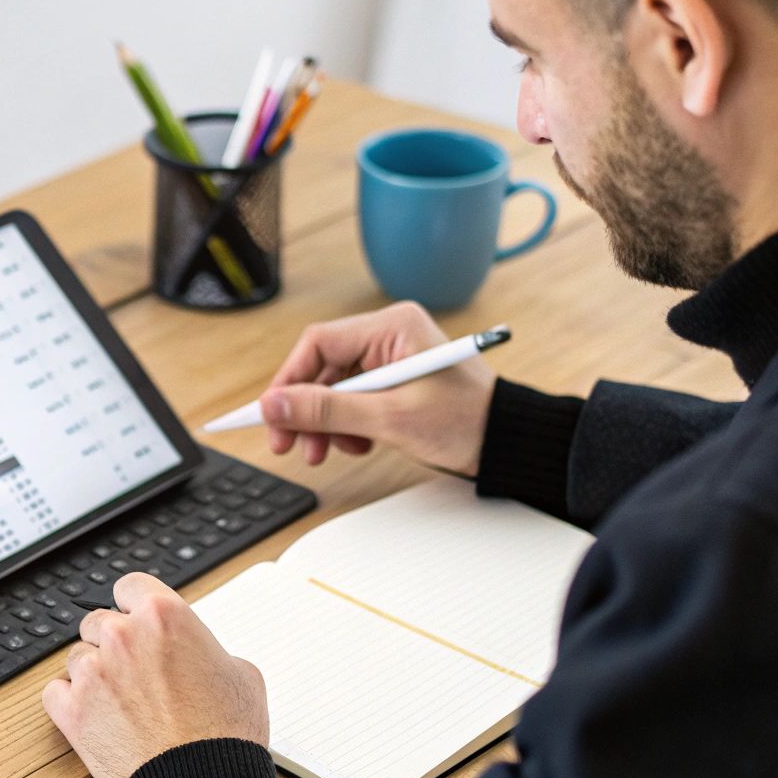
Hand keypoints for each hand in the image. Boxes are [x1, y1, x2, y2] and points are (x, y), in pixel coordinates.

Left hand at [41, 572, 269, 777]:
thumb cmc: (225, 732)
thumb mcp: (239, 671)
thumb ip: (205, 647)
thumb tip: (196, 651)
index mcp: (163, 614)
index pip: (129, 586)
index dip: (133, 604)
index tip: (134, 618)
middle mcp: (123, 636)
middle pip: (98, 621)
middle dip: (114, 642)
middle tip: (134, 669)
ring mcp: (93, 672)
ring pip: (77, 656)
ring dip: (93, 672)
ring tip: (120, 699)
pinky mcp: (72, 711)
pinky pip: (54, 692)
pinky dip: (69, 702)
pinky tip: (93, 713)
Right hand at [258, 301, 495, 474]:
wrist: (508, 444)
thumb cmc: (467, 422)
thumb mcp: (389, 418)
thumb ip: (327, 411)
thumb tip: (274, 406)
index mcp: (392, 326)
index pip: (318, 343)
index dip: (288, 381)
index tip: (269, 414)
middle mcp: (389, 335)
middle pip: (323, 367)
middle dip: (306, 409)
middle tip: (289, 444)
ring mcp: (392, 358)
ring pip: (334, 386)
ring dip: (325, 422)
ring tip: (327, 451)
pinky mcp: (395, 380)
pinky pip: (353, 398)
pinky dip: (346, 424)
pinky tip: (355, 444)